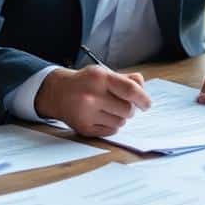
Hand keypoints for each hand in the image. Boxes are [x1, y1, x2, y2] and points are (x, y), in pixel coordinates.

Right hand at [35, 66, 151, 136]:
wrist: (58, 92)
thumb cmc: (86, 82)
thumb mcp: (104, 73)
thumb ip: (126, 79)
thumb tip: (142, 88)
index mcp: (100, 77)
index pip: (130, 90)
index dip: (143, 99)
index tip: (146, 104)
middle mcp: (92, 96)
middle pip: (127, 110)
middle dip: (130, 109)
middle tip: (123, 105)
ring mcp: (86, 113)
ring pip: (120, 123)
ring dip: (120, 118)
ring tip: (108, 110)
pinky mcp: (84, 128)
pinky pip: (111, 132)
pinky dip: (111, 126)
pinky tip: (101, 117)